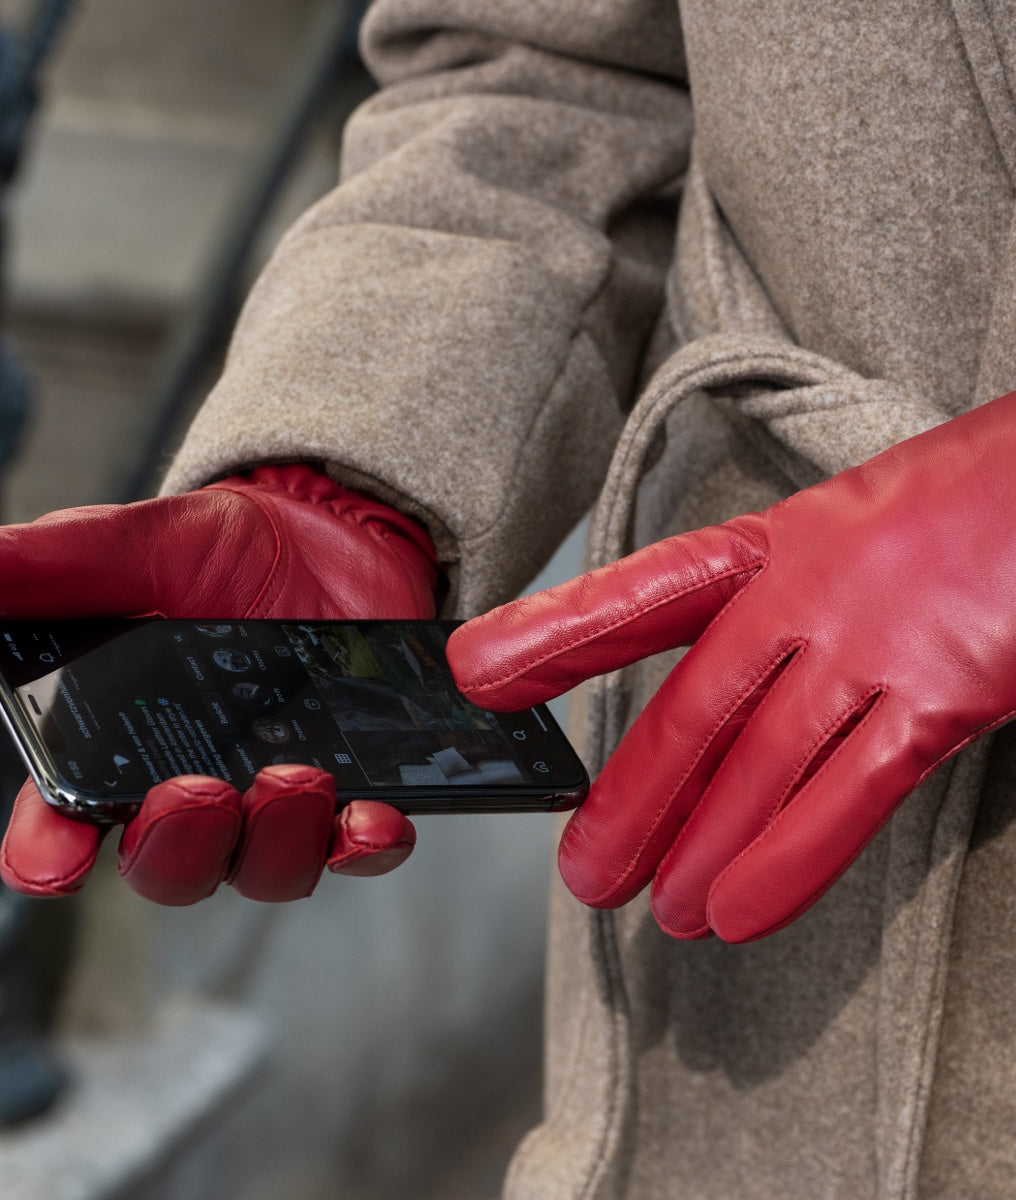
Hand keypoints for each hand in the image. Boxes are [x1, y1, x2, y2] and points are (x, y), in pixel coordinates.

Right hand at [0, 465, 439, 903]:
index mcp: (112, 745)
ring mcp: (271, 796)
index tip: (52, 858)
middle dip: (175, 846)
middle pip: (167, 867)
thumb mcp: (131, 545)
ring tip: (294, 779)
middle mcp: (187, 788)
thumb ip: (44, 566)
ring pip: (262, 870)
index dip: (47, 852)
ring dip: (273, 845)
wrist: (325, 531)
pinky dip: (366, 847)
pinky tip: (375, 821)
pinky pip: (355, 849)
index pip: (58, 823)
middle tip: (194, 793)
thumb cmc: (215, 550)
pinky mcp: (349, 787)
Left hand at [448, 390, 1015, 941]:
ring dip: (701, 847)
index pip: (640, 595)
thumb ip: (785, 599)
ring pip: (759, 762)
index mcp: (772, 544)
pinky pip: (855, 788)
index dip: (554, 634)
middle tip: (582, 874)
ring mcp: (872, 639)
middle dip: (632, 799)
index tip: (477, 671)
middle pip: (692, 710)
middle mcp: (805, 591)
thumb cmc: (961, 504)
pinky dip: (794, 855)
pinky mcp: (948, 688)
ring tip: (660, 916)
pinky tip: (740, 913)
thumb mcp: (847, 528)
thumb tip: (738, 683)